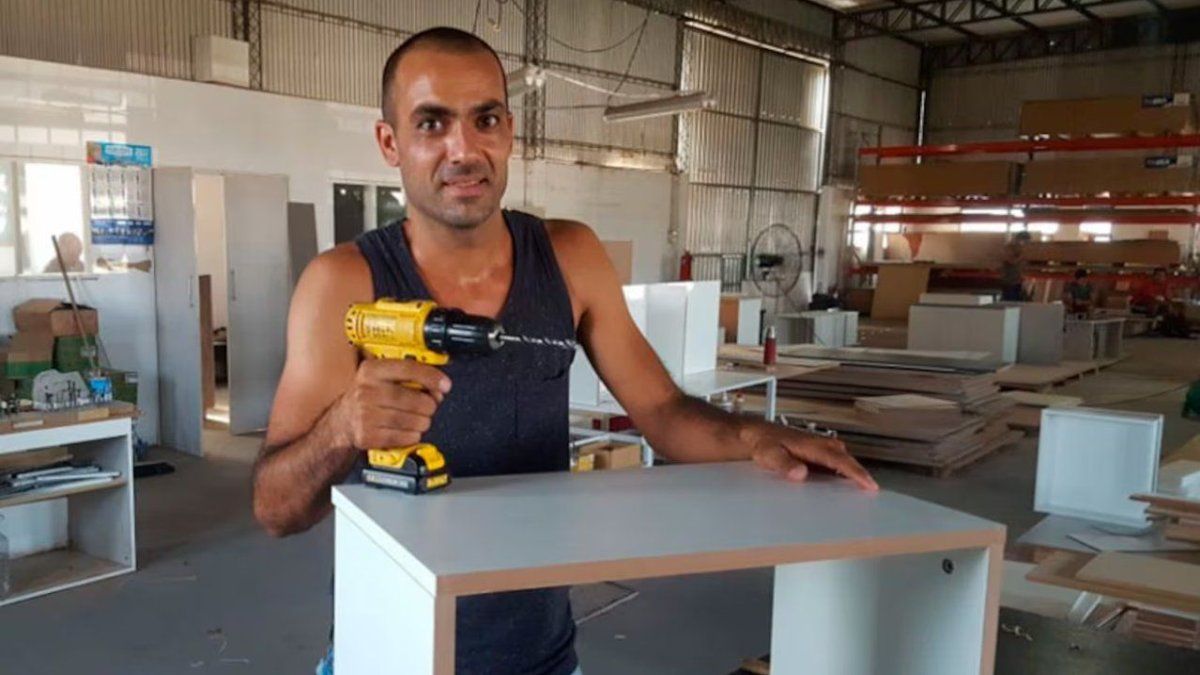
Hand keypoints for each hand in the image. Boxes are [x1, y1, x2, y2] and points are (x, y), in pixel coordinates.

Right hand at [334, 359, 451, 450]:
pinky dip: (412, 435)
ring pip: (412, 420)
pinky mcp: (367, 436)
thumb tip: (439, 387)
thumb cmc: (368, 398)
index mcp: (371, 370)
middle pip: (414, 400)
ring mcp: (364, 415)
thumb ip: (408, 377)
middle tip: (429, 406)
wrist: (341, 423)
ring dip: (422, 422)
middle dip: (429, 405)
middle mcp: (365, 391)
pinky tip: (407, 430)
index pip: (408, 369)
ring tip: (417, 419)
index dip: (431, 377)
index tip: (445, 385)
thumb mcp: (381, 378)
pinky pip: (403, 437)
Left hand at [748, 424, 877, 490]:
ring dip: (850, 470)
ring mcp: (817, 446)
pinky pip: (832, 459)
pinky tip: (838, 481)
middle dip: (859, 472)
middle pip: (845, 458)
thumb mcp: (770, 455)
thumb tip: (801, 473)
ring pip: (841, 457)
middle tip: (870, 489)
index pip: (839, 460)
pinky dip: (840, 469)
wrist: (754, 434)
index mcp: (812, 445)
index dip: (856, 473)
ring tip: (860, 487)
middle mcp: (818, 443)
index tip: (869, 485)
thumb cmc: (762, 443)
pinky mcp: (813, 450)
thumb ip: (785, 464)